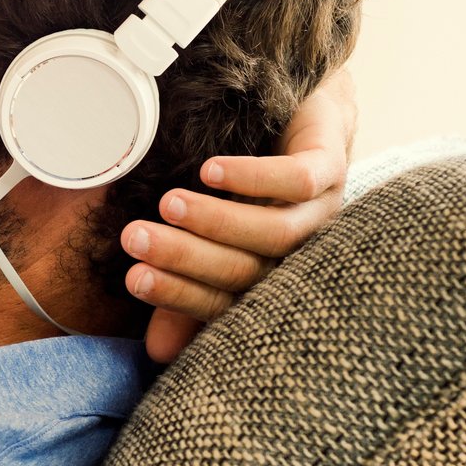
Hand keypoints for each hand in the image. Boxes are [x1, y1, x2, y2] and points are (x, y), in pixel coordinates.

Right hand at [122, 66, 357, 363]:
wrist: (298, 111)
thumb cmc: (245, 184)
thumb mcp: (208, 236)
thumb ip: (188, 288)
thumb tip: (157, 354)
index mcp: (269, 277)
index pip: (226, 302)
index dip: (179, 294)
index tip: (133, 277)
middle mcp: (300, 253)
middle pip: (247, 269)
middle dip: (185, 257)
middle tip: (135, 238)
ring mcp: (322, 211)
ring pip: (276, 233)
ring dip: (217, 220)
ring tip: (169, 204)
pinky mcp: (332, 167)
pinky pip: (298, 180)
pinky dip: (254, 180)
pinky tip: (211, 171)